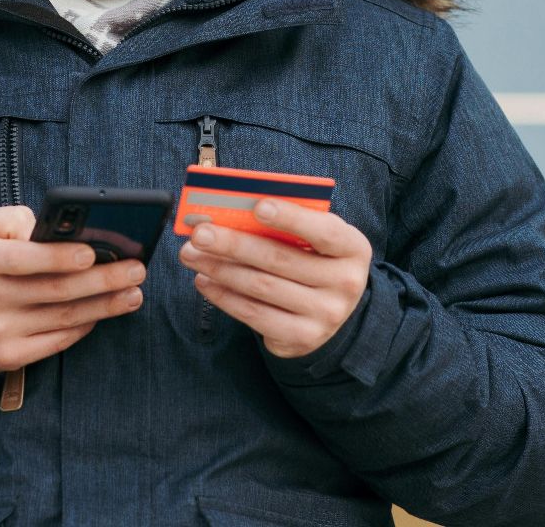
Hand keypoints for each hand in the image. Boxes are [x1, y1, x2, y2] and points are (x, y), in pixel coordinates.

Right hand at [0, 205, 146, 371]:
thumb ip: (12, 219)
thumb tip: (54, 229)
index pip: (21, 259)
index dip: (59, 257)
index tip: (94, 252)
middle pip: (54, 290)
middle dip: (102, 279)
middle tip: (137, 269)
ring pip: (62, 318)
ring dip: (104, 306)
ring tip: (133, 293)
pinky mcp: (7, 357)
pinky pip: (56, 342)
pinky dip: (83, 327)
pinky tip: (104, 312)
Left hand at [176, 199, 371, 357]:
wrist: (333, 310)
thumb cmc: (315, 259)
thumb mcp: (315, 238)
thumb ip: (286, 224)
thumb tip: (231, 212)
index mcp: (353, 248)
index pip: (324, 231)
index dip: (291, 218)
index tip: (257, 206)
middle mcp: (346, 284)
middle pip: (280, 260)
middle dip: (234, 244)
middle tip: (200, 233)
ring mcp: (325, 315)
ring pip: (261, 287)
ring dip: (220, 269)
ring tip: (191, 254)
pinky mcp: (301, 337)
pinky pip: (254, 315)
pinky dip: (224, 296)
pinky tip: (204, 280)